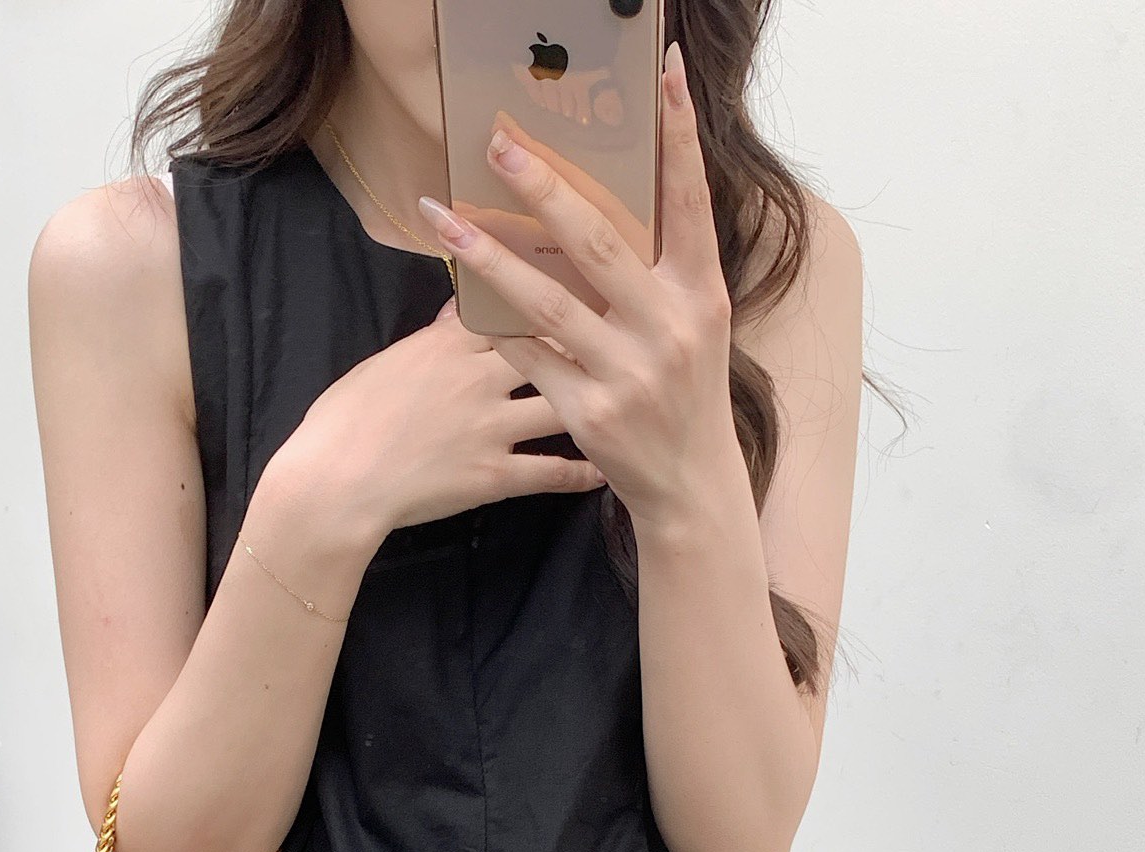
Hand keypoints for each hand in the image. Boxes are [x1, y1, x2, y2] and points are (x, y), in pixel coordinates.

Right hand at [270, 295, 603, 545]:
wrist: (336, 482)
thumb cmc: (345, 419)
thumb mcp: (385, 361)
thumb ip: (431, 335)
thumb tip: (456, 303)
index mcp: (450, 340)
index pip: (514, 297)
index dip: (555, 282)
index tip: (589, 268)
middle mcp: (481, 375)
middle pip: (553, 342)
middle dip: (594, 332)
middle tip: (631, 325)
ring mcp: (491, 425)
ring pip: (564, 401)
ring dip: (601, 400)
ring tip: (633, 397)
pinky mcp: (493, 475)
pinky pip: (550, 472)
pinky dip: (582, 474)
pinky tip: (607, 471)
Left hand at [416, 41, 735, 532]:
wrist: (689, 484)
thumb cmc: (685, 391)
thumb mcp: (693, 325)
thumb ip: (659, 267)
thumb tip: (600, 199)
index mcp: (701, 294)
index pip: (691, 201)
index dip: (678, 135)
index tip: (661, 73)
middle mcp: (669, 329)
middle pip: (597, 242)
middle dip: (543, 186)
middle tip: (496, 143)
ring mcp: (628, 374)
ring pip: (546, 300)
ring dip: (488, 253)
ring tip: (443, 215)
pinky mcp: (589, 414)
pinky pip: (529, 355)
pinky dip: (494, 323)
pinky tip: (459, 291)